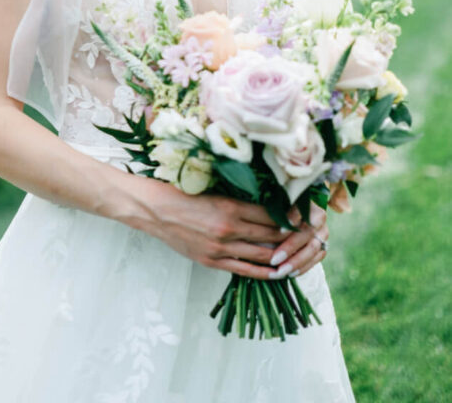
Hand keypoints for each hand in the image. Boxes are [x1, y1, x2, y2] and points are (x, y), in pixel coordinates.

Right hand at [132, 179, 288, 280]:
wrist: (156, 210)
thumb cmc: (183, 194)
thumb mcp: (214, 190)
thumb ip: (239, 199)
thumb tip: (267, 204)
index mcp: (230, 206)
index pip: (270, 213)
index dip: (289, 216)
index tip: (303, 215)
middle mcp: (229, 229)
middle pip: (270, 234)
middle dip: (291, 236)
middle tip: (307, 235)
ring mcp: (221, 248)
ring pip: (262, 255)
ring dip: (282, 255)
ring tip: (297, 253)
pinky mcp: (212, 262)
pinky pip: (245, 271)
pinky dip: (264, 272)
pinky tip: (277, 272)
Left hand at [266, 201, 328, 279]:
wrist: (286, 222)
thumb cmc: (272, 213)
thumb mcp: (271, 209)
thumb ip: (268, 213)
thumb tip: (254, 221)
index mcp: (305, 201)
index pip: (302, 209)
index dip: (292, 219)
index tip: (280, 230)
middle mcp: (318, 216)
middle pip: (307, 232)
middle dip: (290, 247)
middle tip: (274, 259)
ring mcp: (322, 232)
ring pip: (313, 248)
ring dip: (296, 261)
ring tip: (280, 271)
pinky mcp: (323, 246)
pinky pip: (315, 259)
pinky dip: (303, 267)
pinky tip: (290, 274)